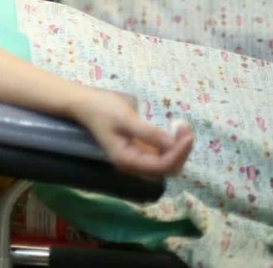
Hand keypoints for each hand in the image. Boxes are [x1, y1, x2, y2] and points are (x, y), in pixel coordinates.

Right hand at [71, 88, 193, 176]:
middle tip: (186, 128)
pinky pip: (161, 154)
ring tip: (183, 127)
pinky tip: (174, 130)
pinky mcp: (138, 150)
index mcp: (127, 160)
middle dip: (181, 151)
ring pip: (166, 162)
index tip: (188, 135)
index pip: (162, 166)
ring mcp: (136, 158)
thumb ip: (149, 134)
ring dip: (178, 148)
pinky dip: (172, 145)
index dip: (178, 153)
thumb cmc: (102, 109)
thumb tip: (174, 144)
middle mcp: (133, 164)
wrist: (84, 103)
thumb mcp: (125, 119)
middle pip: (167, 168)